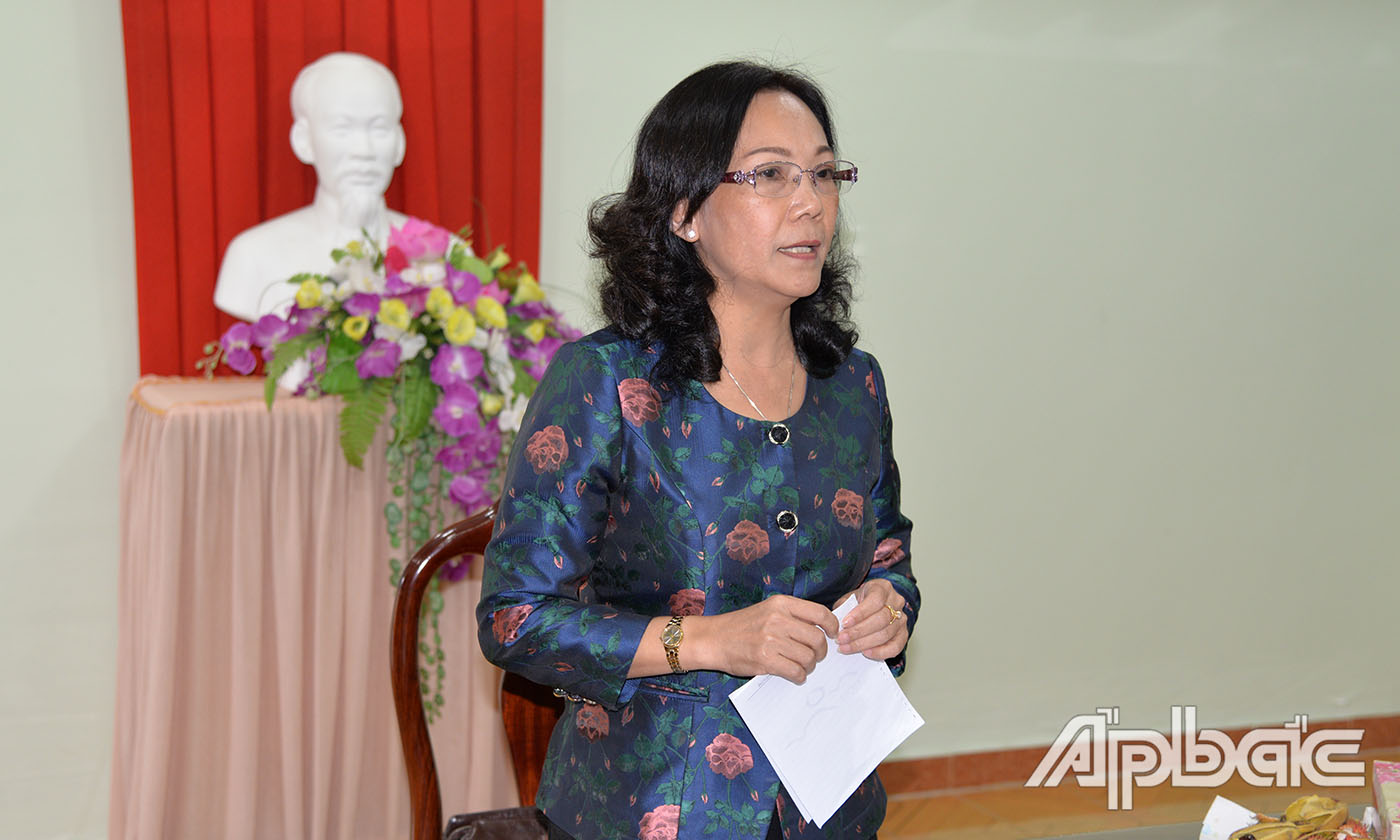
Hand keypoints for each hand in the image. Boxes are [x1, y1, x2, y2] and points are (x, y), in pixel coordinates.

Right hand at [700, 595, 838, 684]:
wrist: (713, 639)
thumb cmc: (742, 626)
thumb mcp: (768, 610)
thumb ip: (793, 616)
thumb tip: (822, 629)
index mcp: (781, 603)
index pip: (820, 613)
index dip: (832, 626)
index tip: (833, 635)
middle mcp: (778, 619)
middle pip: (817, 638)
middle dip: (821, 652)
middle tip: (815, 657)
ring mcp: (771, 639)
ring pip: (808, 657)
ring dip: (809, 666)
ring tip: (801, 666)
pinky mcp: (765, 659)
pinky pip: (795, 671)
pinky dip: (799, 676)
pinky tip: (794, 674)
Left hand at [834, 579, 908, 659]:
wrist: (873, 606)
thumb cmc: (859, 602)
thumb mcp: (850, 598)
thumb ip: (844, 608)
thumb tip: (836, 623)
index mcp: (883, 587)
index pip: (875, 600)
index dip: (860, 613)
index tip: (844, 623)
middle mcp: (896, 601)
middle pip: (881, 619)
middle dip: (858, 632)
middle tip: (841, 639)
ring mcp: (902, 618)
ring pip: (886, 633)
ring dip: (864, 643)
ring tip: (846, 647)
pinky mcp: (903, 634)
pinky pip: (895, 646)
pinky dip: (880, 652)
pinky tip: (865, 653)